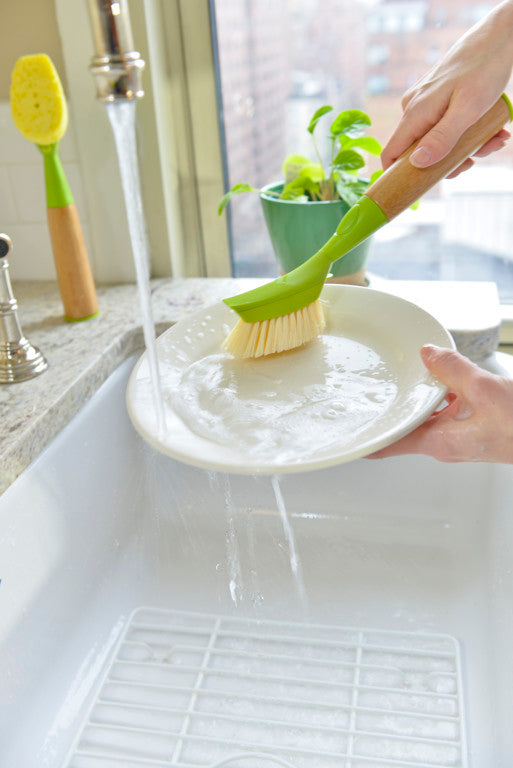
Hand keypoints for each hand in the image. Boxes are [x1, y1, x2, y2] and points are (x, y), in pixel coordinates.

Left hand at [369, 345, 512, 463]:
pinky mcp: (473, 431)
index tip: (347, 429)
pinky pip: (447, 413)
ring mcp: (459, 439)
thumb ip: (451, 369)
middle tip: (370, 389)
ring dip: (418, 398)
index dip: (366, 438)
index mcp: (440, 442)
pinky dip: (441, 397)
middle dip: (390, 408)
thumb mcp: (483, 389)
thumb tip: (427, 354)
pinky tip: (445, 378)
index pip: (389, 445)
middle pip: (405, 427)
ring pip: (427, 417)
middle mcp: (445, 445)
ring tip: (406, 375)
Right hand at [381, 0, 512, 174]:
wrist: (498, 36)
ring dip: (467, 147)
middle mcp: (415, 110)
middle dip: (451, 160)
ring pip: (439, 141)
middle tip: (477, 157)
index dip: (398, 177)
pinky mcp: (439, 101)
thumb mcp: (467, 109)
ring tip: (494, 137)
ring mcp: (426, 105)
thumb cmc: (483, 68)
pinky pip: (448, 127)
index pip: (391, 155)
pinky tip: (492, 128)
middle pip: (421, 152)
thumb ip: (442, 138)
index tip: (416, 190)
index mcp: (415, 114)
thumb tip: (417, 164)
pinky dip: (470, 132)